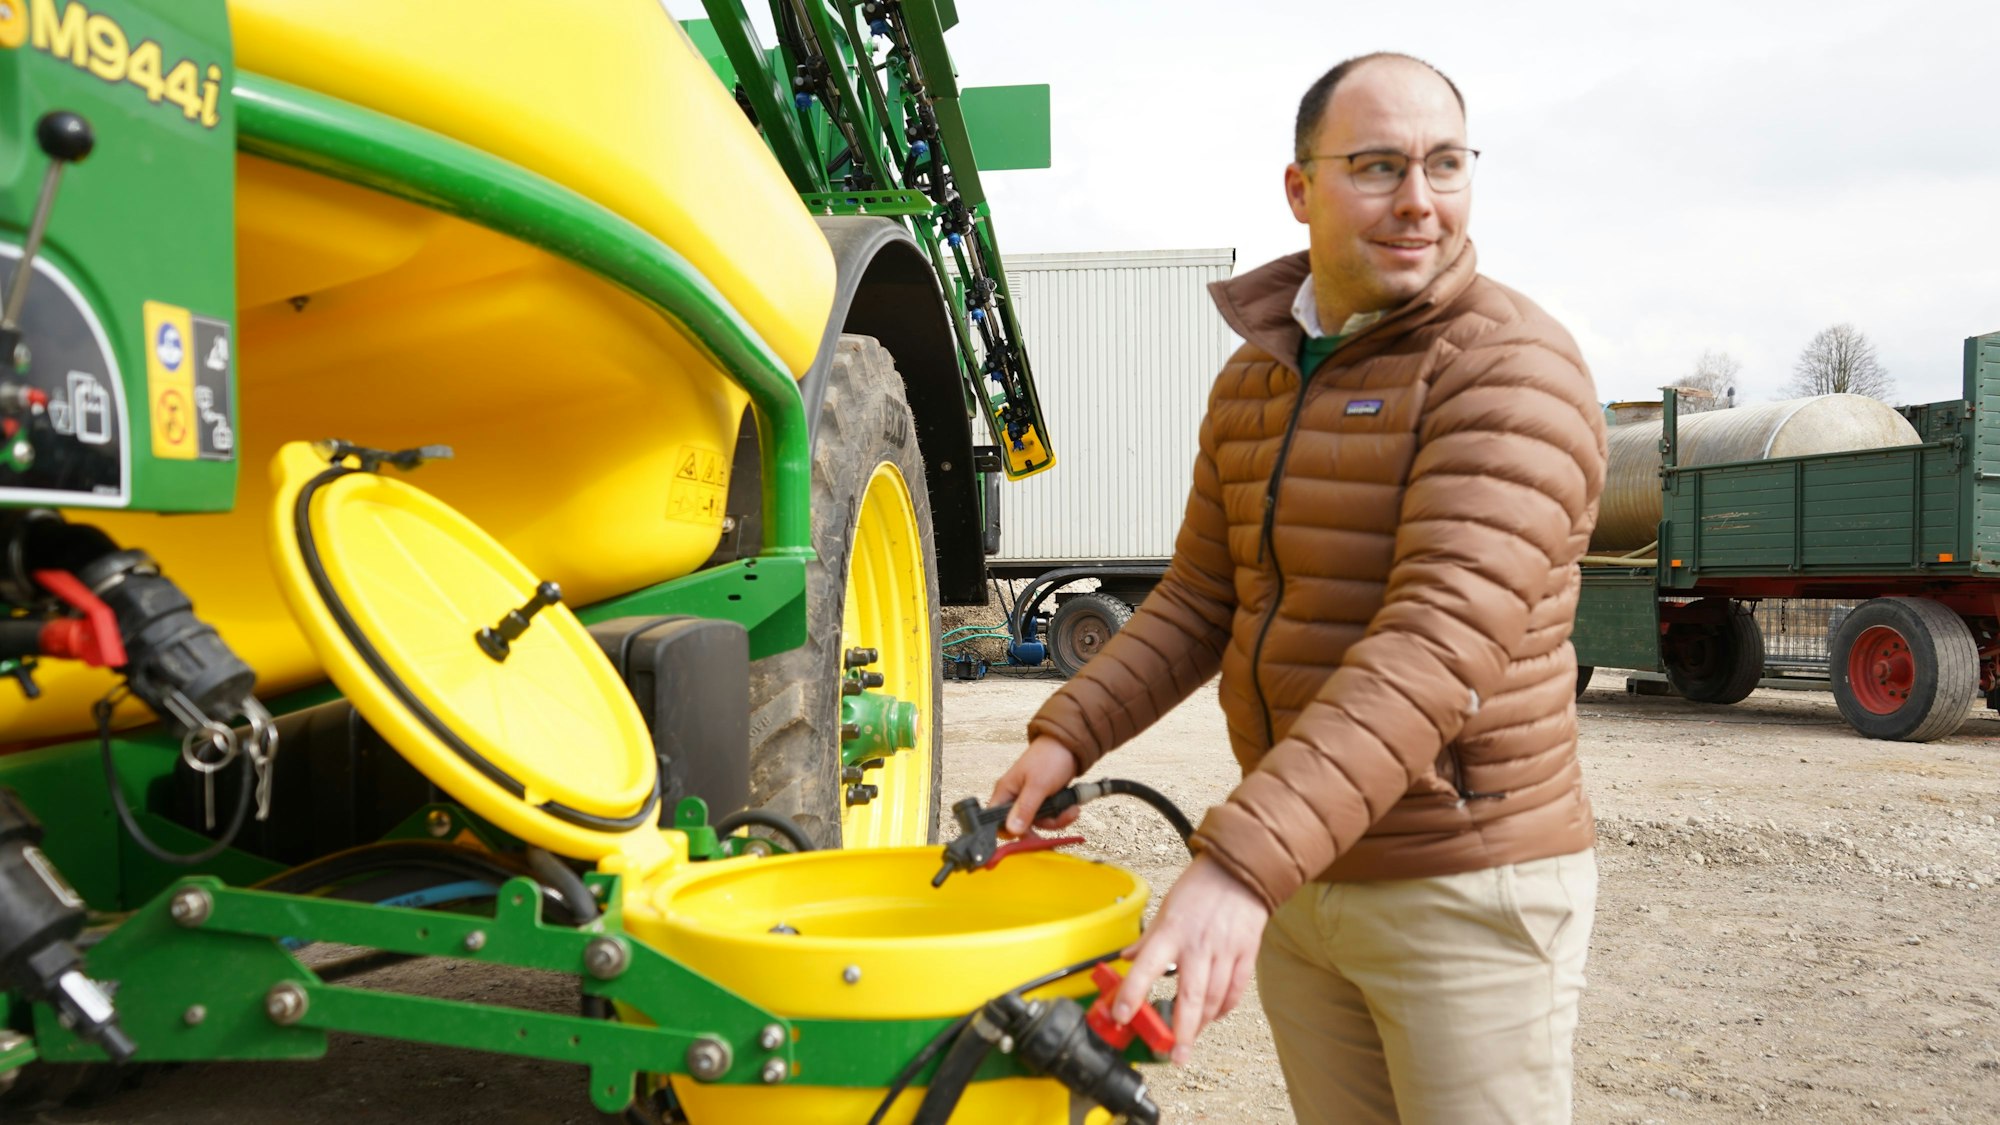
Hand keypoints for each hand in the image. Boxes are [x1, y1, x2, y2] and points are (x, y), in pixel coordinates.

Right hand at [986, 736, 1081, 836]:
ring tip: (1070, 809)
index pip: (996, 821)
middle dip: (1043, 825)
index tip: (1028, 834)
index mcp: (1006, 792)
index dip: (1009, 832)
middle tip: (1057, 820)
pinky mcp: (1044, 801)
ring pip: (1039, 823)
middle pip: (1021, 827)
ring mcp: (1030, 800)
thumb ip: (1025, 809)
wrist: (1071, 745)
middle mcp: (1015, 798)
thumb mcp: (1038, 785)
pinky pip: (1050, 816)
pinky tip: (1071, 807)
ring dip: (1057, 819)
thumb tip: (1011, 830)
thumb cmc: (1050, 757)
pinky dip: (1062, 814)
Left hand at [1114, 854, 1269, 1064]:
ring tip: (1191, 1038)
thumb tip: (1126, 957)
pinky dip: (1225, 1007)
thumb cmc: (1199, 888)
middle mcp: (1197, 945)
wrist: (1239, 872)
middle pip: (1190, 996)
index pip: (1146, 966)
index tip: (1121, 1015)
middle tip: (1176, 1055)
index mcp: (1171, 932)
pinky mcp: (1246, 954)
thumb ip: (1147, 939)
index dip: (1132, 993)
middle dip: (1182, 1031)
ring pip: (1214, 998)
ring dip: (1203, 1024)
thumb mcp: (1164, 908)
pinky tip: (1215, 1015)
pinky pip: (1236, 990)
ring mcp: (1225, 951)